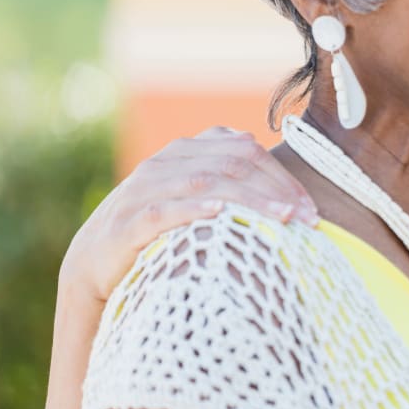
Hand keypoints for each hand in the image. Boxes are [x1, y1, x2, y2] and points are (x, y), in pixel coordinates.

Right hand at [60, 126, 316, 306]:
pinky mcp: (128, 221)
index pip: (246, 151)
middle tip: (307, 220)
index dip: (283, 177)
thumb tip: (279, 177)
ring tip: (282, 218)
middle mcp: (167, 161)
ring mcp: (146, 188)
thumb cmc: (161, 229)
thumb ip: (230, 179)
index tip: (311, 210)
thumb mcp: (196, 197)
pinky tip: (221, 213)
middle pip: (233, 163)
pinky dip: (194, 209)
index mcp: (188, 149)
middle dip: (276, 191)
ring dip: (250, 200)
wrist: (96, 259)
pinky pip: (164, 210)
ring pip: (206, 182)